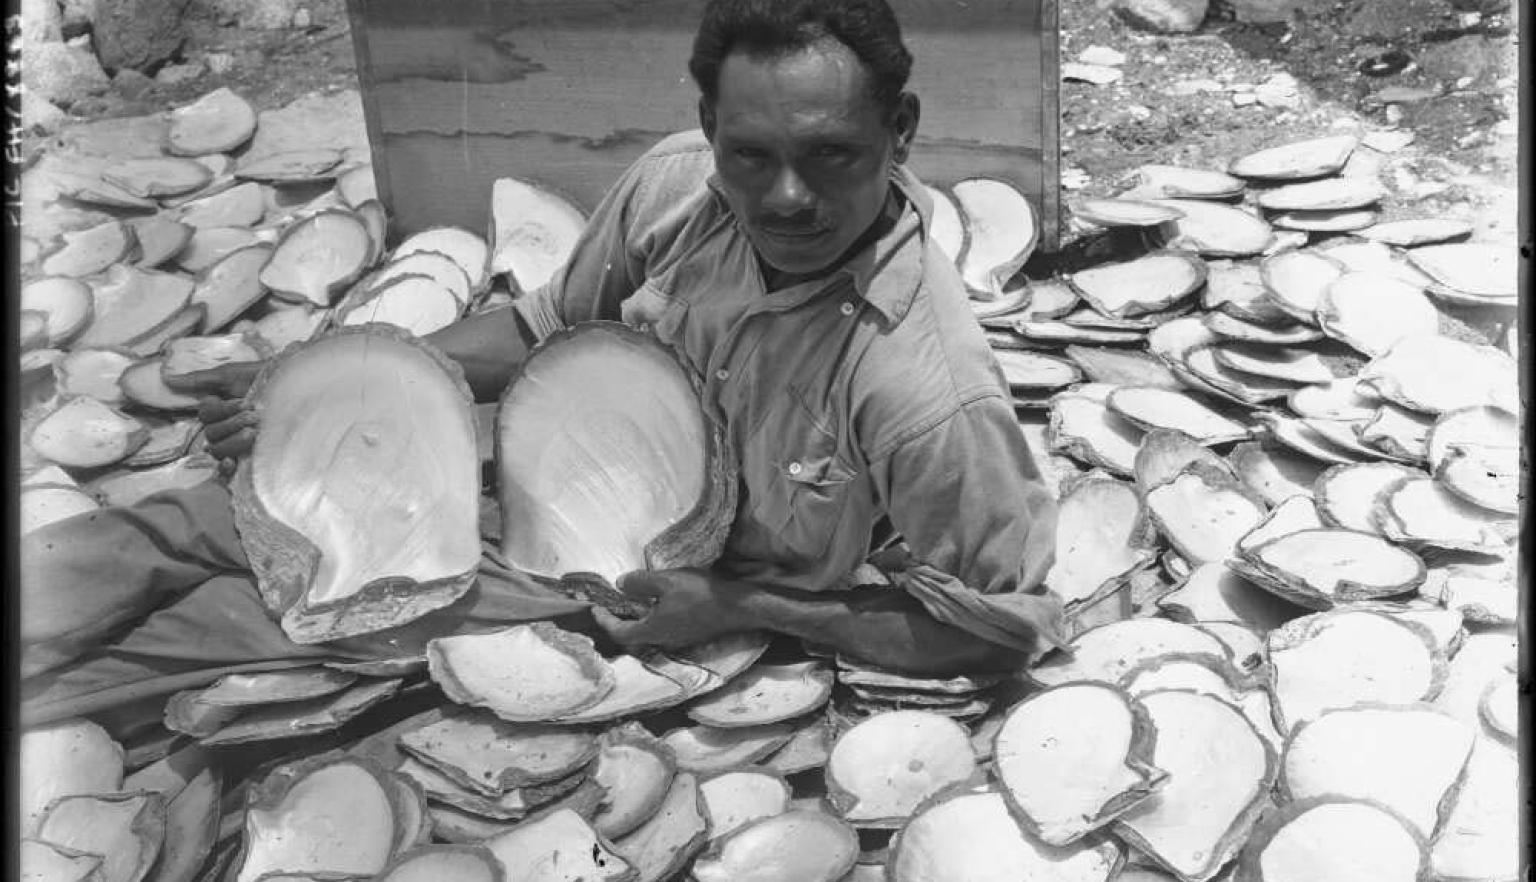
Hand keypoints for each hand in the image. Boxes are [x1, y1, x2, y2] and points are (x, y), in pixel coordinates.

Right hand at [164, 361, 264, 472]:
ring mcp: (237, 443)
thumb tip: (167, 379)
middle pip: (212, 434)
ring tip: (256, 431)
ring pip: (217, 449)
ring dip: (234, 440)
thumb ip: (199, 379)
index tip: (245, 403)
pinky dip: (224, 467)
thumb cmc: (266, 379)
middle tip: (255, 417)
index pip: (206, 417)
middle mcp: (225, 428)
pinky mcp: (249, 457)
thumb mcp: (233, 375)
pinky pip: (226, 469)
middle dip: (232, 424)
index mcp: (219, 410)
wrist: (297, 390)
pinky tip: (231, 462)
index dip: (222, 411)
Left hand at [590, 568, 749, 650]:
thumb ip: (640, 583)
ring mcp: (678, 640)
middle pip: (633, 637)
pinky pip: (663, 630)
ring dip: (637, 621)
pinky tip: (659, 605)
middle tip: (613, 606)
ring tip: (633, 603)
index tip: (595, 609)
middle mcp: (663, 641)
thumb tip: (619, 584)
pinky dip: (653, 619)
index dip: (604, 621)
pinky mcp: (690, 635)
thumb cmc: (701, 593)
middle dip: (619, 622)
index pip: (619, 632)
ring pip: (649, 634)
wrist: (738, 608)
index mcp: (652, 630)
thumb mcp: (667, 581)